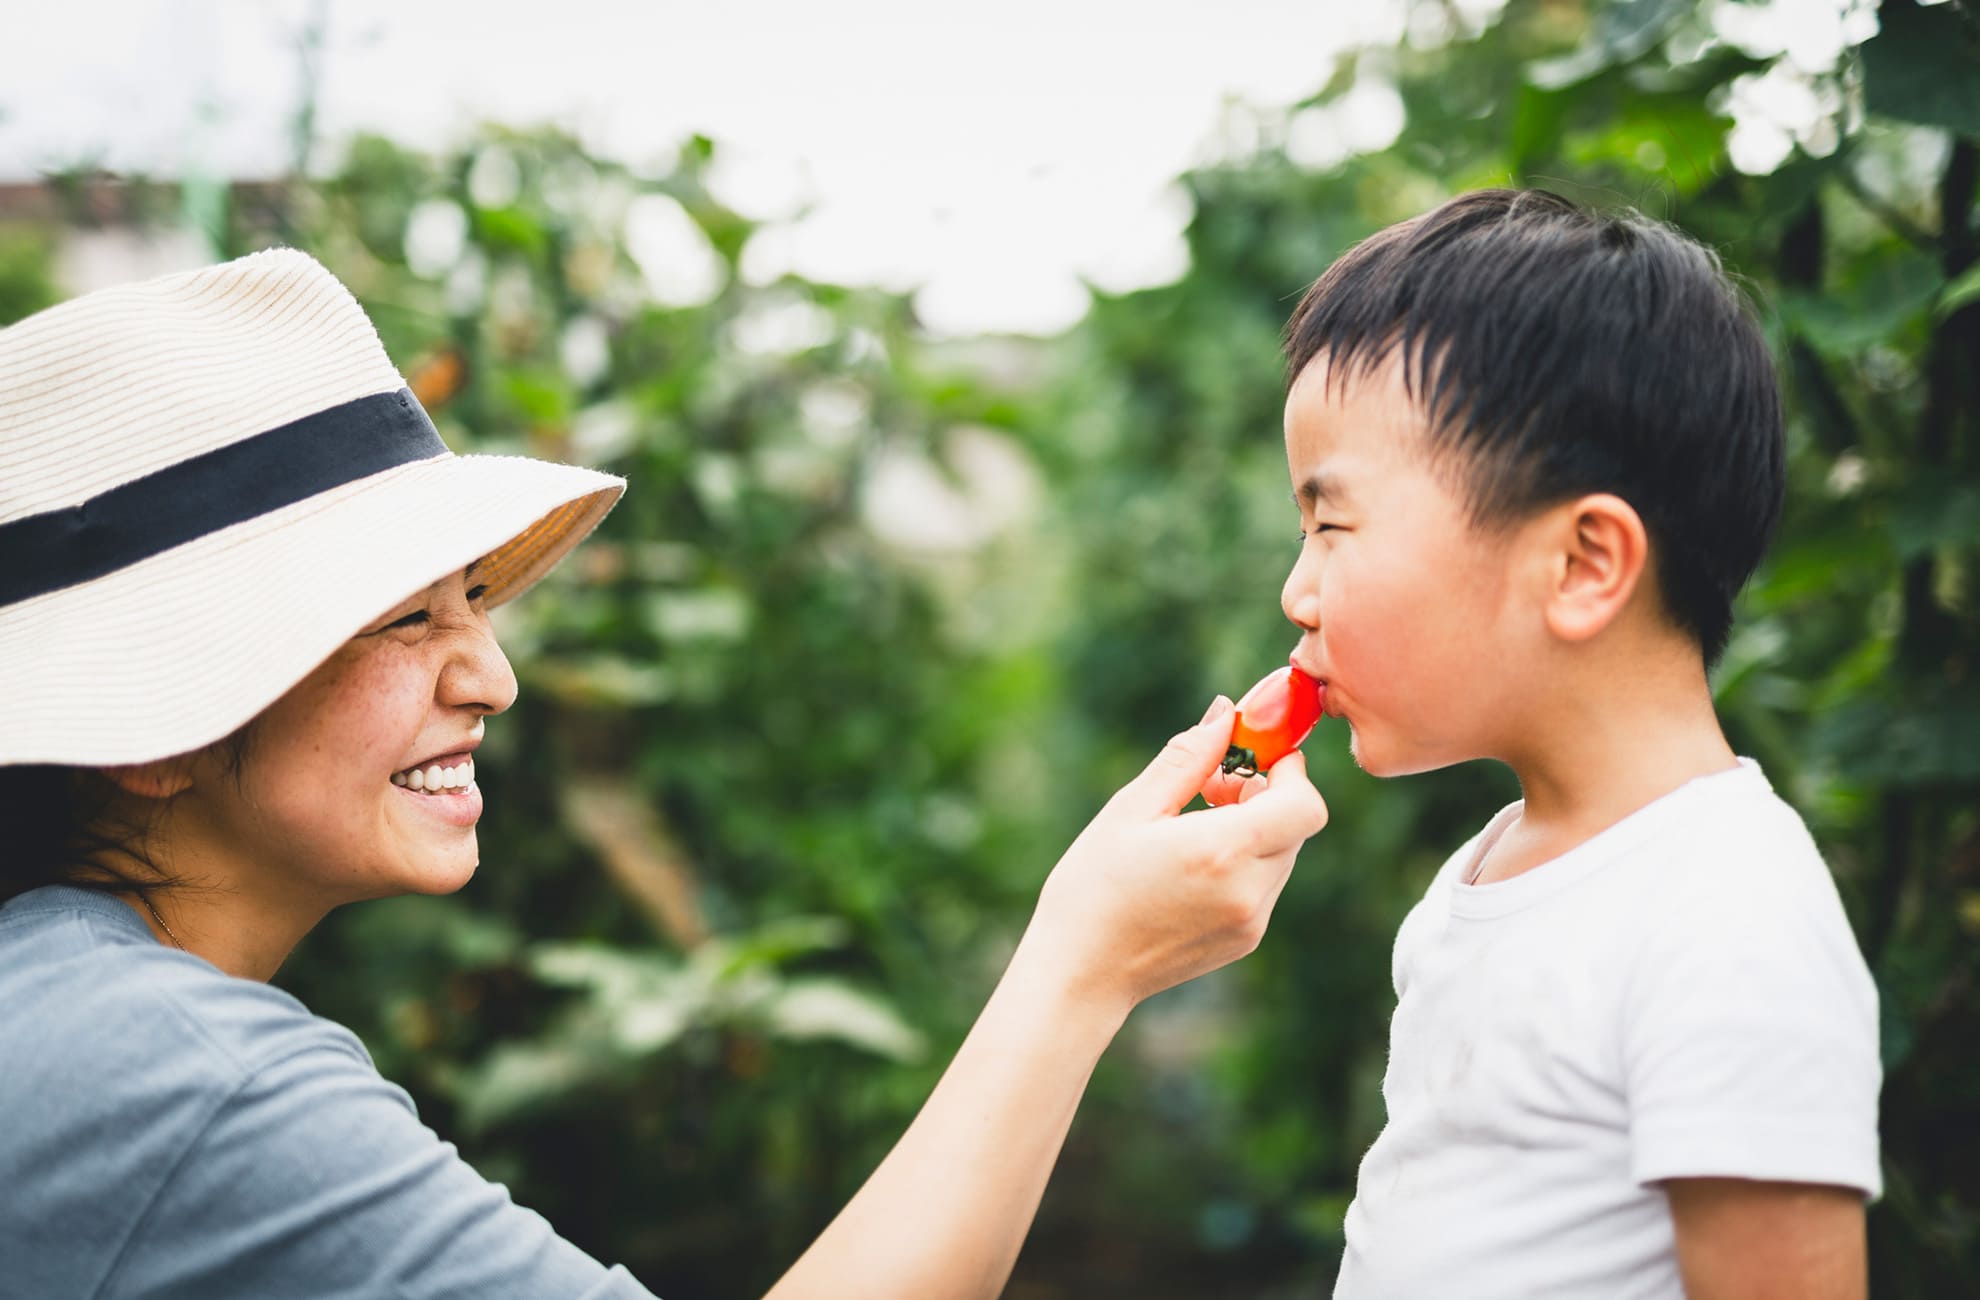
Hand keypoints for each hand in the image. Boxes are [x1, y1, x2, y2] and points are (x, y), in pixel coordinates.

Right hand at [1020, 696, 1329, 1019]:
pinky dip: (1246, 861)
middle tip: (1212, 788)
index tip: (1254, 757)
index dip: (1291, 772)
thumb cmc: (1093, 886)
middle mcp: (1249, 890)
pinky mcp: (1246, 939)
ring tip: (1195, 828)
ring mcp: (1252, 921)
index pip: (1305, 804)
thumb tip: (1227, 713)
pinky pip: (1267, 883)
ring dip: (1256, 829)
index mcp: (1221, 851)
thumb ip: (1188, 758)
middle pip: (1296, 824)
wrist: (1082, 972)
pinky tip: (1194, 864)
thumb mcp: (1131, 810)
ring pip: (1283, 853)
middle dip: (1266, 794)